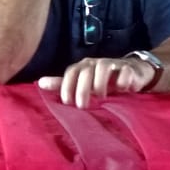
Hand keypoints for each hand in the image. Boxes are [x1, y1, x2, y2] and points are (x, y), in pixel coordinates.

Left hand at [37, 56, 155, 108]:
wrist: (129, 71)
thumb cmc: (100, 80)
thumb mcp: (81, 83)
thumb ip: (62, 84)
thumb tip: (40, 83)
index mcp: (82, 67)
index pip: (70, 73)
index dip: (66, 86)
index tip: (66, 102)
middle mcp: (94, 63)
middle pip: (85, 71)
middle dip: (82, 89)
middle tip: (82, 106)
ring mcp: (112, 64)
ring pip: (103, 68)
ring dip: (101, 83)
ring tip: (102, 98)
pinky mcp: (128, 68)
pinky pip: (125, 71)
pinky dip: (123, 81)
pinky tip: (123, 91)